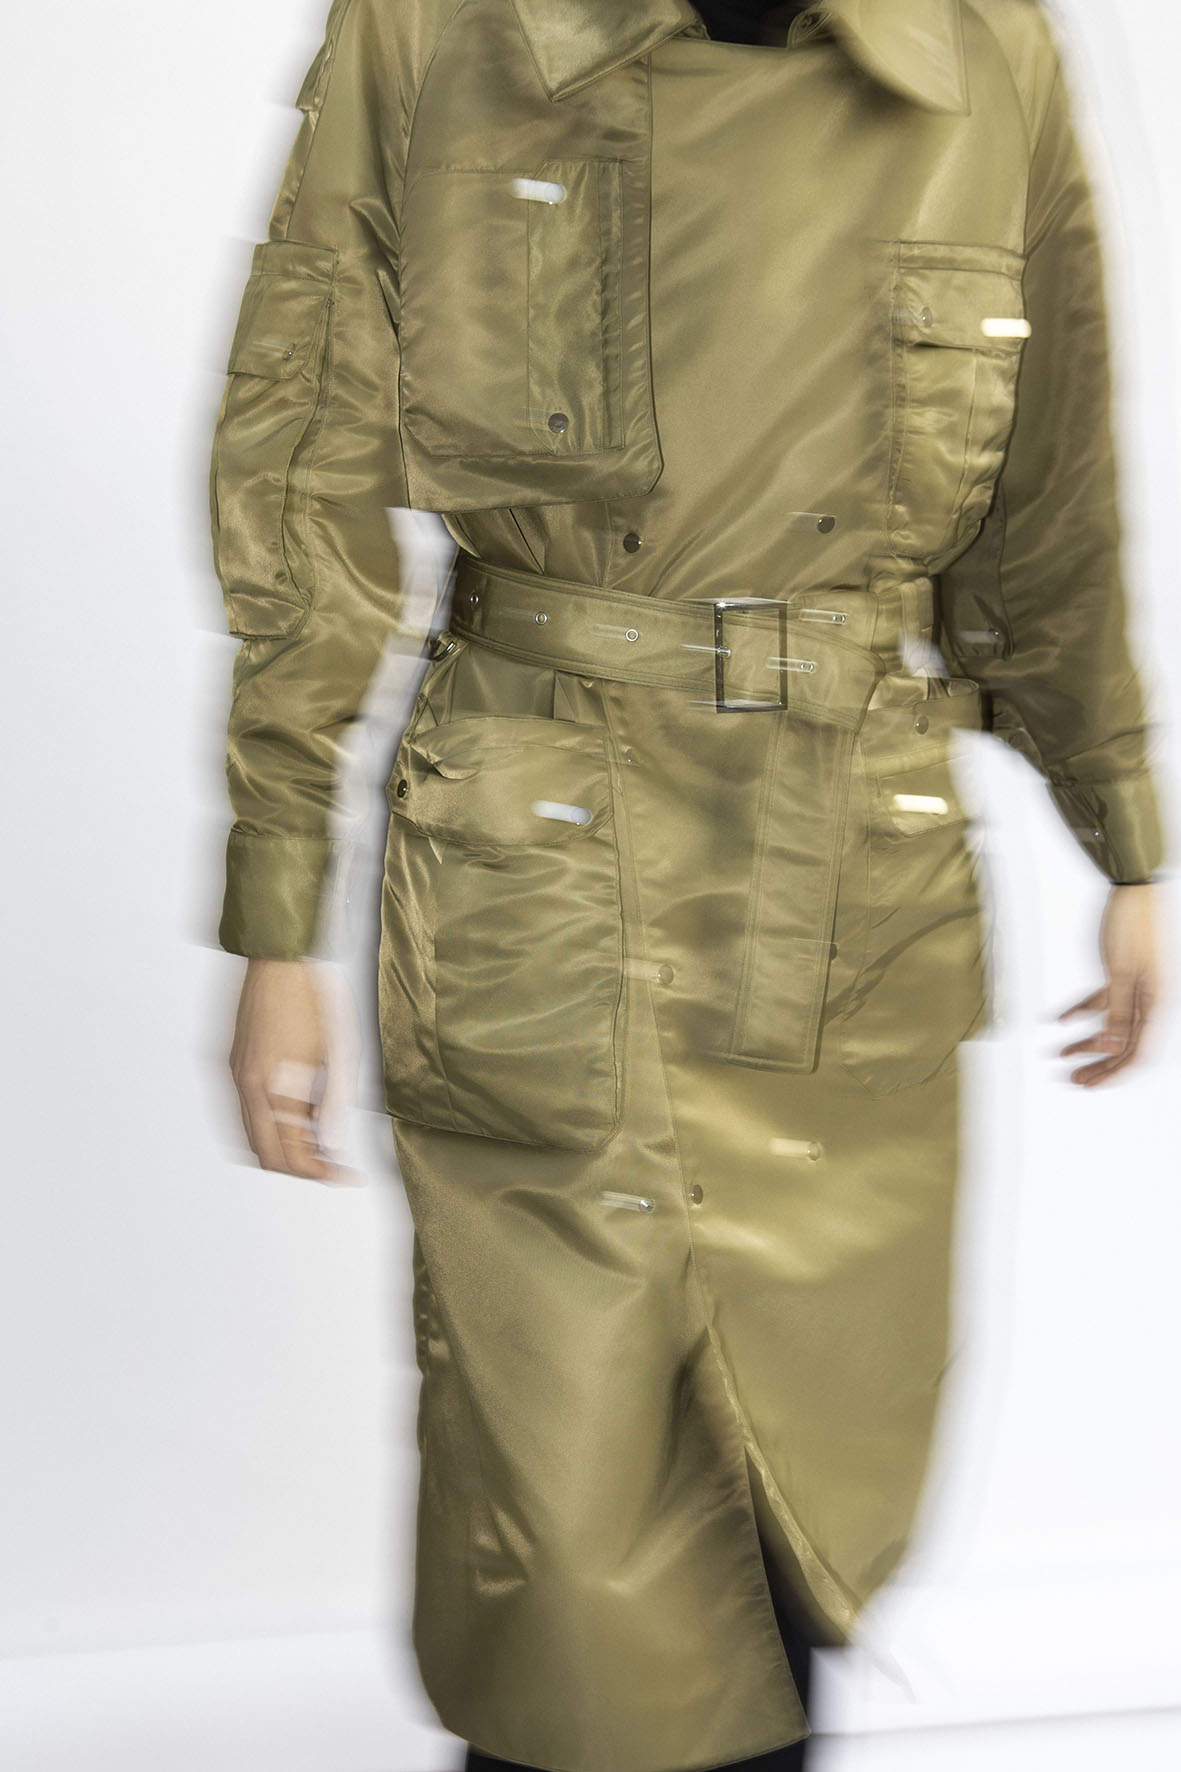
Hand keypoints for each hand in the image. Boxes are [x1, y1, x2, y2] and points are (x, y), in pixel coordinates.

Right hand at [229, 958, 362, 1181]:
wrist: (280, 954)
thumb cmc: (315, 993)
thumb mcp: (341, 1050)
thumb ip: (334, 1101)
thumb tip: (331, 1141)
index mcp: (276, 1086)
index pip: (294, 1156)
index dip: (323, 1173)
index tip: (347, 1174)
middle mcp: (247, 1086)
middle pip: (267, 1157)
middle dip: (301, 1169)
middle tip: (333, 1166)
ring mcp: (234, 1074)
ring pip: (248, 1139)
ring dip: (280, 1151)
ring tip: (315, 1145)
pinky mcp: (230, 1062)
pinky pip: (240, 1113)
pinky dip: (265, 1127)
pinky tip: (291, 1118)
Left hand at [1056, 883, 1160, 1086]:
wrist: (1132, 889)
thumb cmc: (1131, 924)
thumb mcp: (1119, 971)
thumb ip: (1117, 1011)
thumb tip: (1115, 1046)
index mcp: (1156, 1002)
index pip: (1137, 1051)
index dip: (1114, 1072)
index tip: (1089, 1084)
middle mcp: (1149, 999)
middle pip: (1124, 1044)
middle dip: (1098, 1064)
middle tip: (1072, 1078)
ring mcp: (1136, 988)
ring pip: (1112, 1025)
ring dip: (1087, 1041)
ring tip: (1061, 1053)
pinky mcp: (1122, 975)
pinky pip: (1103, 1002)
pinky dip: (1083, 1013)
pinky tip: (1062, 1020)